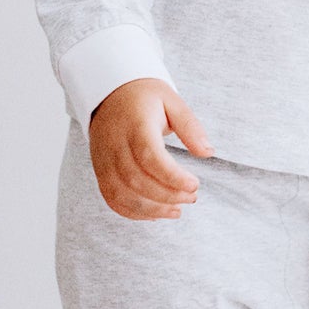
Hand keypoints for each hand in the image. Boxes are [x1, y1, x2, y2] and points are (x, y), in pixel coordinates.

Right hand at [88, 78, 212, 219]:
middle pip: (136, 179)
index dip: (172, 176)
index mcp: (135, 125)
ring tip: (177, 210)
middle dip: (167, 195)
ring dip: (152, 209)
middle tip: (192, 197)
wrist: (108, 95)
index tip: (195, 185)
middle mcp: (115, 145)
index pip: (150, 156)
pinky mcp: (100, 171)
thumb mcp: (172, 101)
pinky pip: (112, 198)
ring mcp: (104, 160)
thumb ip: (190, 127)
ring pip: (122, 194)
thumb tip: (208, 152)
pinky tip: (156, 213)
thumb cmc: (144, 98)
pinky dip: (133, 212)